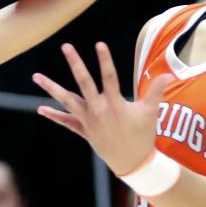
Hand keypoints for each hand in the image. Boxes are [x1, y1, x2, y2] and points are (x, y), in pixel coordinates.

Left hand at [33, 42, 171, 175]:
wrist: (133, 162)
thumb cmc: (143, 135)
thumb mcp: (151, 112)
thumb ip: (157, 91)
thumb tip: (170, 74)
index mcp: (115, 104)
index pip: (109, 77)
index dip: (105, 60)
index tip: (99, 43)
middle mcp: (99, 110)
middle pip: (84, 83)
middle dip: (75, 64)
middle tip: (66, 46)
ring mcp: (88, 120)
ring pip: (67, 101)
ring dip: (51, 88)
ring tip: (36, 76)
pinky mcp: (83, 130)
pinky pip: (66, 122)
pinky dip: (54, 116)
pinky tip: (40, 108)